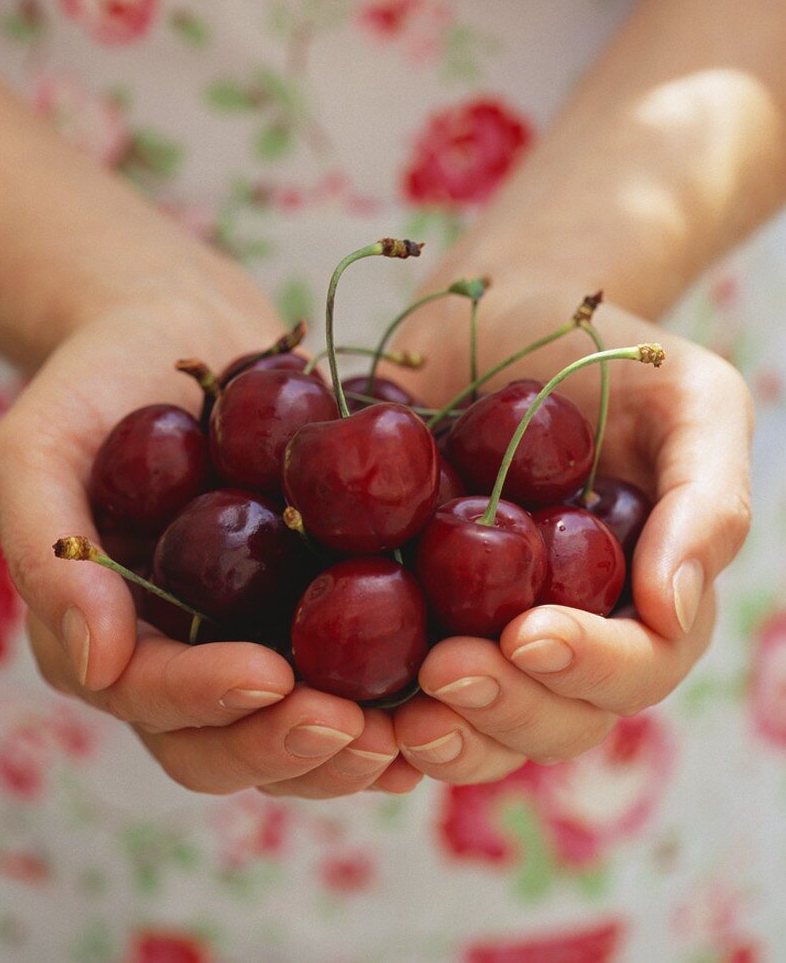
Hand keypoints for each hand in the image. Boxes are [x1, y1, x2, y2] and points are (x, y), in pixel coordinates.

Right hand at [0, 284, 419, 797]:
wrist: (179, 334)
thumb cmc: (95, 385)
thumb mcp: (38, 450)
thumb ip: (48, 552)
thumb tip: (94, 662)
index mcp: (112, 638)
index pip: (150, 696)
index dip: (204, 699)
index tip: (268, 677)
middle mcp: (185, 656)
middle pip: (227, 744)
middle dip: (289, 746)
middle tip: (356, 729)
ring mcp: (254, 635)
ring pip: (298, 727)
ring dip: (353, 745)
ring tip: (413, 731)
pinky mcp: (316, 602)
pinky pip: (354, 667)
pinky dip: (396, 692)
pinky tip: (449, 687)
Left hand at [388, 289, 751, 783]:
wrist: (492, 314)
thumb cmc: (598, 347)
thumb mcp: (689, 397)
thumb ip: (708, 498)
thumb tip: (672, 610)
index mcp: (644, 595)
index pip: (639, 665)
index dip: (591, 666)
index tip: (527, 634)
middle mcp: (571, 629)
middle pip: (558, 719)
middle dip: (507, 710)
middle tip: (446, 671)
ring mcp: (489, 629)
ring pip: (483, 728)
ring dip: (446, 736)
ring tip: (396, 714)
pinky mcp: (416, 612)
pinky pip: (403, 688)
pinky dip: (379, 715)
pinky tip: (343, 704)